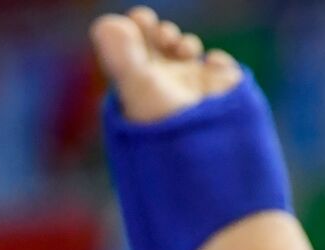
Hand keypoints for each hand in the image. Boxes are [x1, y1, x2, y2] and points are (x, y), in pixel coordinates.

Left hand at [90, 6, 242, 123]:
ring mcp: (192, 89)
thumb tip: (104, 23)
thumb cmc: (164, 125)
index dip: (137, 28)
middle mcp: (163, 87)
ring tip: (185, 50)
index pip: (133, 50)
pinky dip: (216, 61)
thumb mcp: (139, 87)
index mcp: (138, 87)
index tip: (141, 17)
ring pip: (187, 53)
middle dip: (162, 33)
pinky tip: (213, 63)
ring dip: (186, 43)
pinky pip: (219, 68)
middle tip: (163, 35)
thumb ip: (120, 55)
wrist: (205, 156)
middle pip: (159, 46)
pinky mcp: (220, 93)